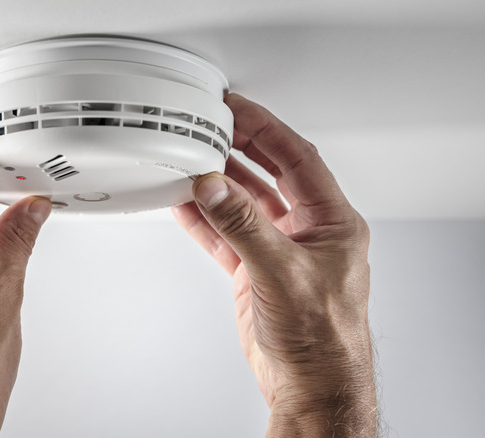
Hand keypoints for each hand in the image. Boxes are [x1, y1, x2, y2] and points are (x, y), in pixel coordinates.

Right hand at [173, 94, 376, 435]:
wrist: (309, 383)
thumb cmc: (322, 336)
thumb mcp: (282, 271)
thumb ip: (244, 225)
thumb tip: (215, 187)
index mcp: (331, 221)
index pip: (297, 158)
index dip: (266, 128)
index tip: (238, 108)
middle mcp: (307, 231)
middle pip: (270, 174)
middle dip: (240, 148)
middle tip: (211, 126)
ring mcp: (279, 250)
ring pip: (243, 204)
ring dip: (218, 184)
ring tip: (191, 161)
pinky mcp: (256, 271)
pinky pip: (226, 235)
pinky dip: (205, 220)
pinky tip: (186, 205)